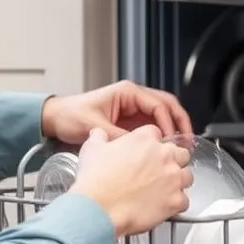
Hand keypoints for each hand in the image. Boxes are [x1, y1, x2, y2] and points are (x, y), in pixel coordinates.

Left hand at [40, 80, 193, 144]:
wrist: (56, 120)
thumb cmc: (71, 116)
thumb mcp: (95, 127)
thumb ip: (119, 138)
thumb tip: (139, 149)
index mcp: (127, 93)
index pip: (158, 104)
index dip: (168, 123)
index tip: (170, 140)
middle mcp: (133, 98)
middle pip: (167, 106)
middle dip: (180, 123)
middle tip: (187, 142)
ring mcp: (133, 109)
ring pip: (163, 116)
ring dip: (173, 129)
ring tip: (180, 147)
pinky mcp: (129, 121)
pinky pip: (152, 126)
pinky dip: (162, 136)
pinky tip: (164, 150)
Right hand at [69, 126, 193, 236]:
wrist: (99, 208)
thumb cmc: (96, 181)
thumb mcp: (91, 149)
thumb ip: (99, 137)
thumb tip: (98, 134)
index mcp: (145, 140)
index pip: (157, 134)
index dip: (151, 144)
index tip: (146, 152)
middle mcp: (163, 156)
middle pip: (180, 152)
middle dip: (172, 160)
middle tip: (159, 170)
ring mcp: (172, 178)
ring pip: (187, 175)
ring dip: (178, 181)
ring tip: (165, 188)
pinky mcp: (176, 200)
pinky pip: (185, 201)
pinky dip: (177, 204)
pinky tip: (165, 206)